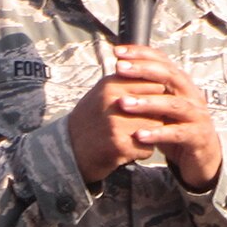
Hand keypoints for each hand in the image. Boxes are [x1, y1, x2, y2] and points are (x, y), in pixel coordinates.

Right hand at [65, 67, 166, 183]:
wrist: (69, 150)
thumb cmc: (91, 120)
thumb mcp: (103, 93)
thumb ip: (127, 82)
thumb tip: (157, 75)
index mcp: (111, 84)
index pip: (154, 84)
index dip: (155, 96)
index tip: (148, 105)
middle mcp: (114, 101)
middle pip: (157, 105)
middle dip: (155, 114)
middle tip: (140, 123)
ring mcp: (117, 124)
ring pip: (156, 126)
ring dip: (150, 134)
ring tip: (131, 136)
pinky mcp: (120, 146)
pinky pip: (147, 148)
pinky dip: (142, 151)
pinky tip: (127, 150)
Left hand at [111, 47, 223, 190]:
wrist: (202, 156)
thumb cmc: (176, 128)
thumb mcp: (160, 106)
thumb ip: (146, 90)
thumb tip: (119, 70)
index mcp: (181, 85)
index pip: (163, 61)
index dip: (142, 54)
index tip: (118, 52)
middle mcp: (191, 96)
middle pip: (170, 76)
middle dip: (143, 70)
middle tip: (120, 69)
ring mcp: (197, 116)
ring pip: (173, 104)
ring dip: (147, 102)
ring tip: (123, 103)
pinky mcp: (197, 137)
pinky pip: (177, 133)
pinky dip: (157, 133)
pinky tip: (139, 134)